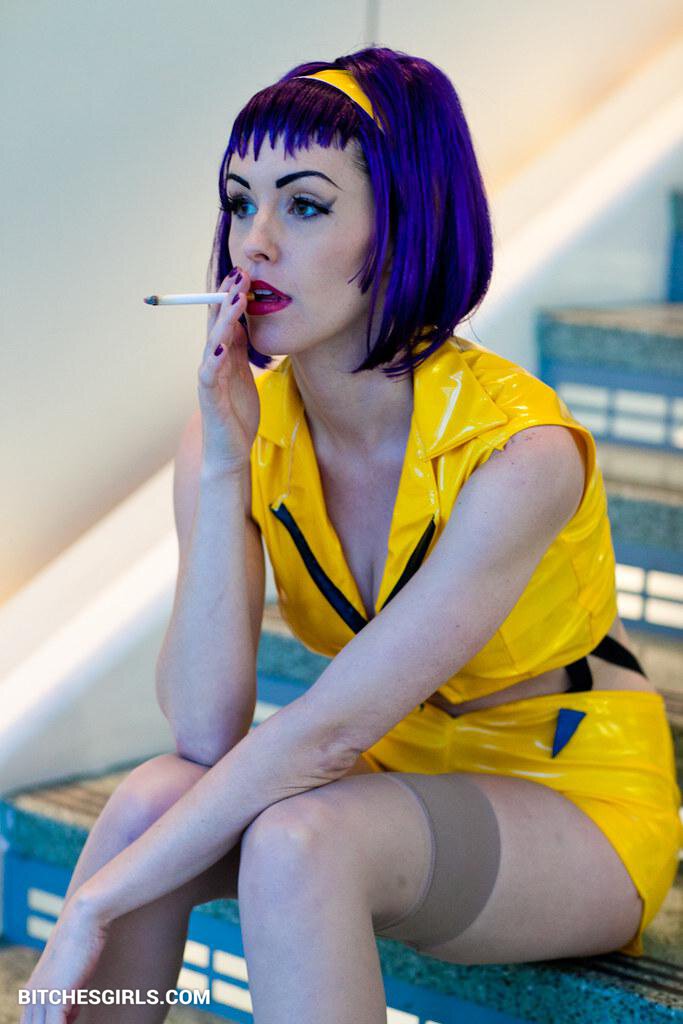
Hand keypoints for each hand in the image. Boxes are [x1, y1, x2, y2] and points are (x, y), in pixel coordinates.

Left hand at [19, 897, 108, 1023]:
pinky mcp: (56, 996)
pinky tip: (76, 1022)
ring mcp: (42, 996)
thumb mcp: (71, 975)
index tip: (67, 1021)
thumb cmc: (82, 942)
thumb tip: (70, 1014)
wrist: (84, 917)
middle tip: (70, 1021)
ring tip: (75, 1019)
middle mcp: (31, 995)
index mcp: (30, 991)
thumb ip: (67, 996)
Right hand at [198, 267, 259, 473]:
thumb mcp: (243, 376)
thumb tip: (242, 323)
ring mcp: (208, 379)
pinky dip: (215, 357)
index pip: (225, 321)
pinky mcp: (209, 397)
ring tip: (236, 300)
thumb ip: (240, 351)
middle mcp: (211, 363)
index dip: (231, 297)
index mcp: (222, 357)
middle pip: (216, 324)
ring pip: (213, 342)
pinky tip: (223, 343)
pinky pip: (210, 373)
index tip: (243, 274)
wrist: (229, 452)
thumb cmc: (237, 414)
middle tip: (239, 274)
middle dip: (227, 298)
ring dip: (224, 320)